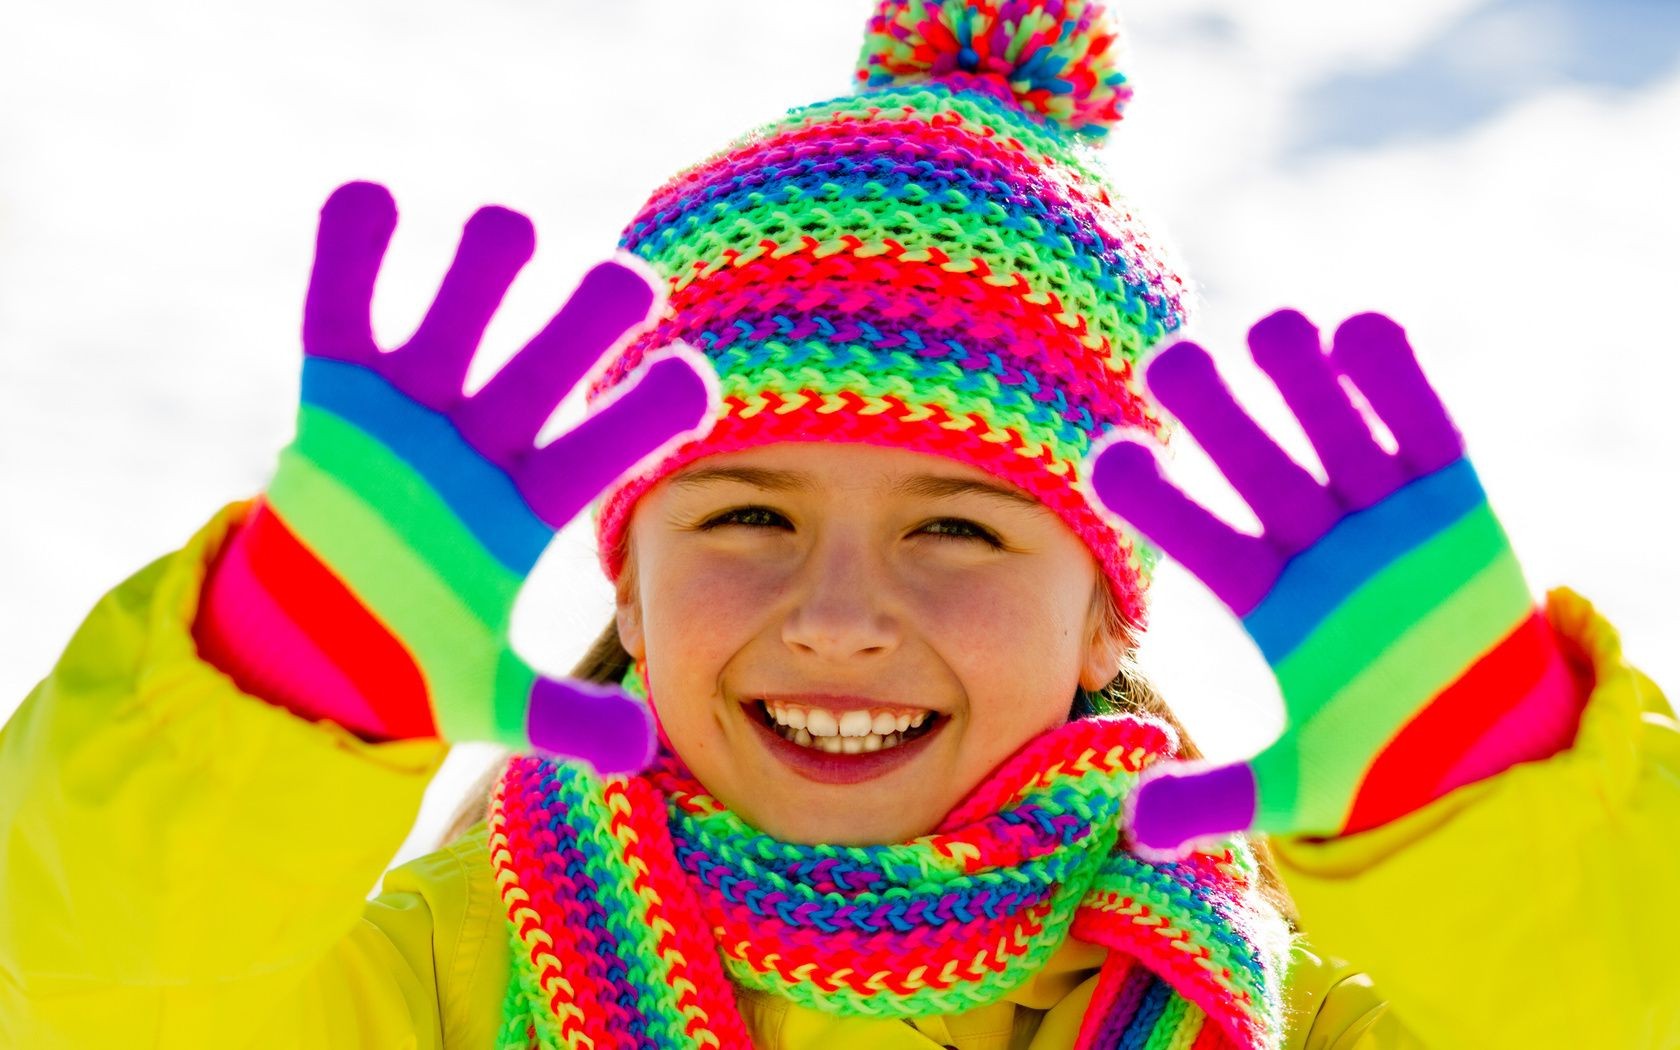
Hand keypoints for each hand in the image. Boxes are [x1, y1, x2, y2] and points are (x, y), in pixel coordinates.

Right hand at [252, 181, 715, 772]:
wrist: (314, 650)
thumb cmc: (414, 658)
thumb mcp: (490, 694)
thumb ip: (564, 720)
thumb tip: (645, 752)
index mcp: (527, 502)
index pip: (604, 446)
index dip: (647, 414)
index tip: (698, 382)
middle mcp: (482, 442)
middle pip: (549, 363)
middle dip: (587, 323)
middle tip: (630, 286)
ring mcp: (412, 413)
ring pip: (460, 318)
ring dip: (484, 270)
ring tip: (509, 229)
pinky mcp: (337, 396)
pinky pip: (342, 310)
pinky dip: (352, 255)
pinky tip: (373, 200)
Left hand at [1084, 309, 1581, 857]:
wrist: (1485, 752)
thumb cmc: (1381, 761)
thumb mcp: (1297, 786)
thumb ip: (1219, 800)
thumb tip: (1138, 829)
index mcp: (1269, 599)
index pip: (1199, 539)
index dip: (1157, 501)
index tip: (1107, 460)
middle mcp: (1315, 545)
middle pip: (1256, 467)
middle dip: (1217, 418)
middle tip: (1169, 362)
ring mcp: (1382, 516)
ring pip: (1331, 431)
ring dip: (1302, 380)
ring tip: (1271, 332)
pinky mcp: (1452, 499)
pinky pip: (1423, 429)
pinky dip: (1395, 382)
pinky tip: (1359, 331)